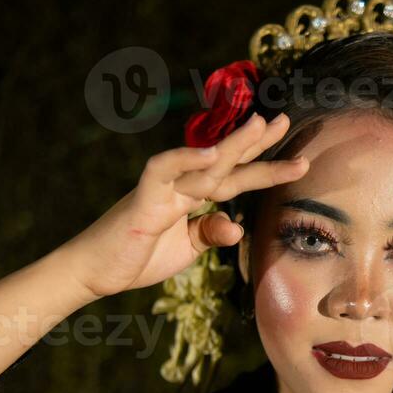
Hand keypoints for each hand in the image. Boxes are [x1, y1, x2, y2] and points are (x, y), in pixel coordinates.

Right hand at [59, 112, 308, 298]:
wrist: (94, 273)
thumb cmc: (137, 257)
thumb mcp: (186, 250)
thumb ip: (211, 233)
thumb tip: (237, 227)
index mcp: (192, 197)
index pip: (234, 176)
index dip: (264, 166)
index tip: (298, 158)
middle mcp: (180, 185)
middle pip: (225, 159)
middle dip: (257, 141)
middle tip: (286, 119)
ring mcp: (162, 188)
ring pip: (203, 161)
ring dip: (233, 144)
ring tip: (262, 126)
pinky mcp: (143, 198)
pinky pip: (164, 170)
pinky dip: (186, 159)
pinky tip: (211, 153)